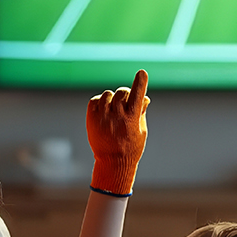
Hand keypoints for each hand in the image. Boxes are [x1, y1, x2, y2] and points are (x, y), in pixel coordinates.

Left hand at [87, 69, 149, 194]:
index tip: (142, 73)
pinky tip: (104, 111)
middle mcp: (116, 114)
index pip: (137, 94)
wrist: (113, 163)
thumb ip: (141, 112)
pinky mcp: (91, 118)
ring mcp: (102, 115)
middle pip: (122, 92)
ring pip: (108, 94)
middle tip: (126, 105)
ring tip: (113, 110)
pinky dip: (99, 102)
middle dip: (126, 95)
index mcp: (132, 117)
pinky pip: (95, 100)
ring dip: (112, 99)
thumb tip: (144, 97)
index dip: (140, 82)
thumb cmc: (131, 148)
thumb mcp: (141, 131)